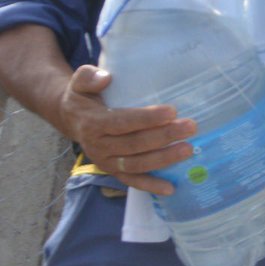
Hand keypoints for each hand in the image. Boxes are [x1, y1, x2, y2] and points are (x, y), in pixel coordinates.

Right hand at [63, 65, 195, 194]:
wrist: (72, 118)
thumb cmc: (85, 96)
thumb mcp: (80, 81)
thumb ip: (89, 77)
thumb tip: (105, 77)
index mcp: (93, 123)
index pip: (122, 122)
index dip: (147, 118)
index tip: (172, 112)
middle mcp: (99, 146)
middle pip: (134, 144)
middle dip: (164, 137)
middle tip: (191, 127)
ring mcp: (106, 161)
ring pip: (136, 164)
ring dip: (163, 159)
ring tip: (189, 150)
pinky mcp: (113, 170)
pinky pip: (131, 181)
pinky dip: (150, 186)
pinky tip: (170, 188)